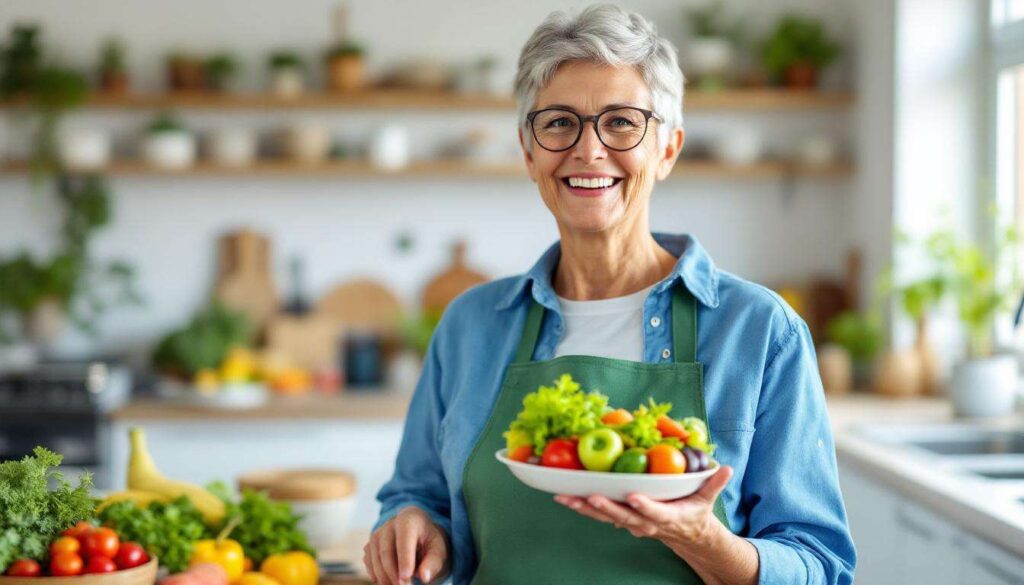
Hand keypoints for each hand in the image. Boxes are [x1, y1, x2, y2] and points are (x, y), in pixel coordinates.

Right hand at [363, 506, 449, 584]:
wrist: (419, 537)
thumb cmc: (430, 543)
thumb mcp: (439, 550)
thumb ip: (433, 562)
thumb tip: (425, 576)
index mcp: (410, 518)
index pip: (404, 538)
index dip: (404, 558)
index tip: (407, 576)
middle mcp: (390, 524)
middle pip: (386, 550)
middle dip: (393, 573)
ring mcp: (378, 534)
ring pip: (374, 557)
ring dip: (383, 577)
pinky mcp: (370, 545)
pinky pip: (368, 561)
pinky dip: (376, 574)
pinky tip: (387, 582)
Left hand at [554, 465, 732, 549]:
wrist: (686, 535)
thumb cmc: (695, 512)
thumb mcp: (708, 499)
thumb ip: (715, 483)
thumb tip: (726, 468)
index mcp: (668, 517)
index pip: (656, 513)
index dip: (644, 506)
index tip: (633, 496)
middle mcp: (646, 522)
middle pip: (624, 516)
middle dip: (606, 508)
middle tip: (589, 496)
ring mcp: (632, 523)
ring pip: (606, 517)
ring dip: (585, 508)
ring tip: (566, 497)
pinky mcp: (620, 519)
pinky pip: (598, 514)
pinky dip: (581, 507)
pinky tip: (564, 496)